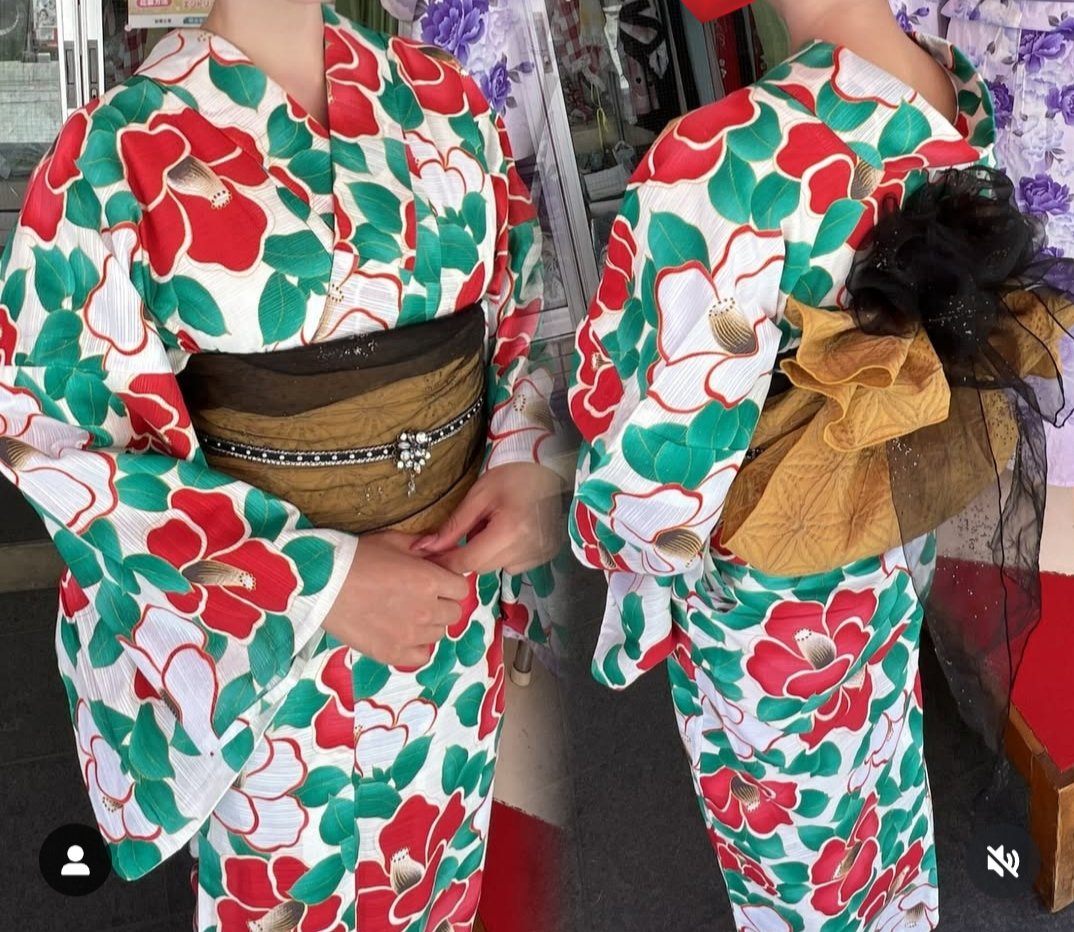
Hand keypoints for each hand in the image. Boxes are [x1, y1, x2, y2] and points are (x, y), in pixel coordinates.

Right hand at [321, 531, 469, 666]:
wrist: (322, 584)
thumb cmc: (356, 557)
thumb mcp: (393, 542)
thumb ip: (422, 548)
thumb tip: (439, 550)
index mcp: (430, 580)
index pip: (461, 588)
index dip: (450, 584)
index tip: (437, 582)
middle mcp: (426, 610)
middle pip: (453, 612)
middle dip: (442, 603)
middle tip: (420, 598)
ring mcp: (410, 635)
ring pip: (438, 634)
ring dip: (428, 624)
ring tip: (405, 615)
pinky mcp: (392, 653)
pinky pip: (422, 656)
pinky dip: (417, 647)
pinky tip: (402, 635)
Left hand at [411, 463, 563, 574]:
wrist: (547, 468)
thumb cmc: (511, 475)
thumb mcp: (478, 496)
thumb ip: (453, 526)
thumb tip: (424, 547)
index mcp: (509, 531)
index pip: (467, 561)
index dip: (445, 561)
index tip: (430, 555)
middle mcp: (527, 549)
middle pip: (481, 567)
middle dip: (467, 553)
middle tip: (468, 528)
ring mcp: (539, 555)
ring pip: (497, 567)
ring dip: (487, 553)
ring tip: (493, 526)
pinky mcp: (545, 555)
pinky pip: (514, 564)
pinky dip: (505, 553)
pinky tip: (509, 532)